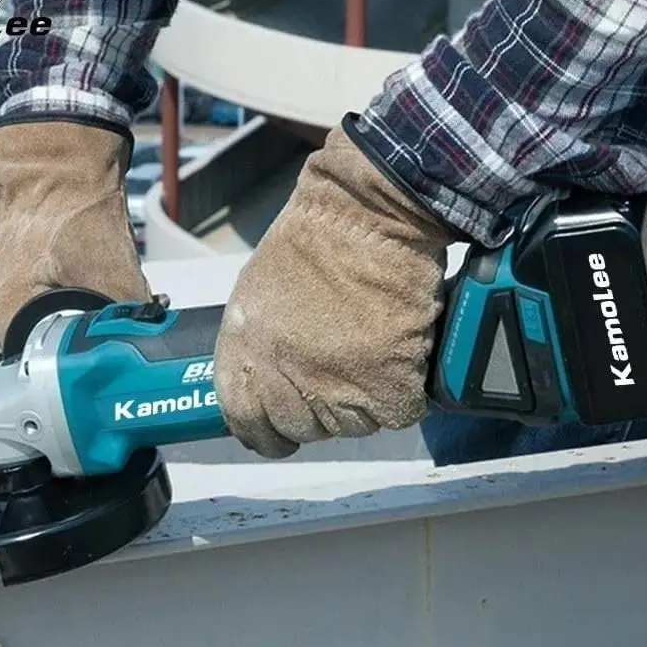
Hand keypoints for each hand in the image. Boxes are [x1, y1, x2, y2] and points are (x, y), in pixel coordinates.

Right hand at [0, 121, 150, 346]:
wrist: (58, 160)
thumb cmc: (74, 213)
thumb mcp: (115, 274)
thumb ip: (134, 316)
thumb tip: (154, 337)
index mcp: (3, 318)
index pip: (49, 365)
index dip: (89, 359)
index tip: (118, 352)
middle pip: (54, 345)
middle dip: (92, 337)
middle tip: (124, 327)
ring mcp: (5, 290)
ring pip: (57, 322)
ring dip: (88, 316)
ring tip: (114, 302)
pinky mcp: (21, 273)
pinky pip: (54, 300)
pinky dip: (81, 296)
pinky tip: (101, 284)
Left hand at [213, 124, 450, 457]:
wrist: (365, 216)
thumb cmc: (309, 246)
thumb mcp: (251, 300)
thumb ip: (251, 355)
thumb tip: (262, 390)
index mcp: (245, 363)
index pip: (250, 428)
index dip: (269, 429)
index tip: (283, 428)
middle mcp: (284, 384)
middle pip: (306, 430)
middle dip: (320, 408)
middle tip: (337, 367)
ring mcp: (337, 391)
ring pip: (353, 426)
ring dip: (362, 398)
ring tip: (366, 345)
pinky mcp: (388, 389)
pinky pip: (396, 413)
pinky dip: (402, 388)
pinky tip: (394, 348)